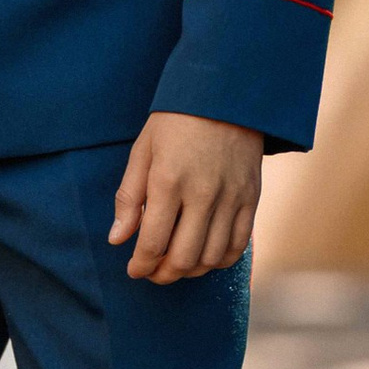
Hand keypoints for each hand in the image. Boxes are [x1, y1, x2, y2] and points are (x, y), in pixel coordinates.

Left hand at [109, 112, 262, 283]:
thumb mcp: (143, 151)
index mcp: (168, 182)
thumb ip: (129, 198)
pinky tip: (205, 257)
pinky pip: (238, 245)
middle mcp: (202, 195)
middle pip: (183, 258)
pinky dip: (220, 260)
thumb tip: (117, 240)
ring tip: (177, 265)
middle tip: (153, 272)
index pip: (152, 243)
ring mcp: (231, 198)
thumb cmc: (176, 122)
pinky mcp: (251, 198)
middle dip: (163, 274)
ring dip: (191, 271)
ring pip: (211, 258)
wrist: (225, 94)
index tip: (133, 270)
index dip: (140, 265)